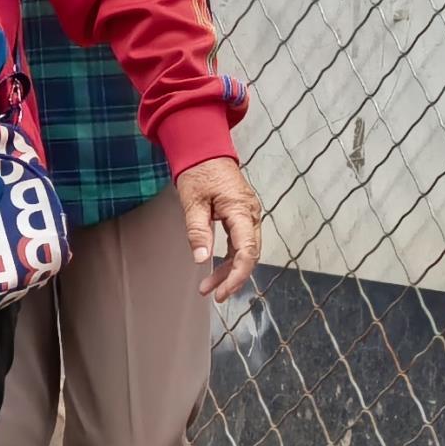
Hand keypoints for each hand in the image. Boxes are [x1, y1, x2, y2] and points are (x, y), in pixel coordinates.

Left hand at [169, 154, 260, 302]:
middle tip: (214, 294)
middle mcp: (251, 214)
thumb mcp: (193, 202)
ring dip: (229, 270)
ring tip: (208, 287)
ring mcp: (249, 215)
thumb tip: (201, 259)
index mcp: (241, 210)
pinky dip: (229, 258)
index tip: (223, 291)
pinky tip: (216, 269)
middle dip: (233, 277)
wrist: (206, 151)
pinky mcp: (243, 216)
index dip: (238, 275)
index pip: (248, 250)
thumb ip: (198, 231)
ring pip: (245, 251)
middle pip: (249, 254)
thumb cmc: (199, 172)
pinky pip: (241, 242)